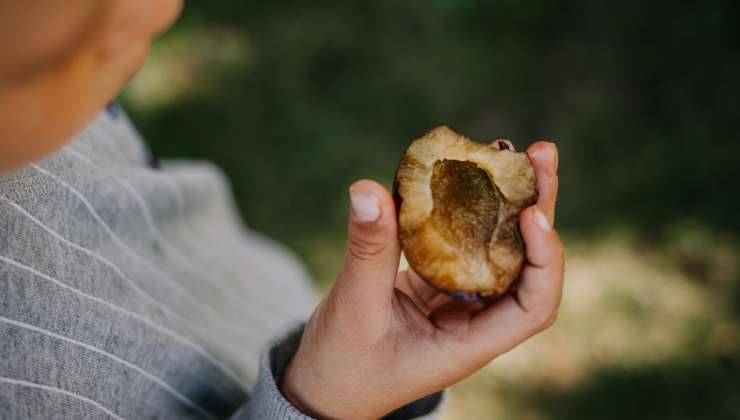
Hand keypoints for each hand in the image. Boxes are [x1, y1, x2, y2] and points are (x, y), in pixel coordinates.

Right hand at [281, 141, 563, 418]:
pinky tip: (459, 173)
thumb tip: (368, 188)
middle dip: (538, 207)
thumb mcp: (354, 307)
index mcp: (469, 343)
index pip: (532, 307)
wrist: (324, 385)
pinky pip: (458, 241)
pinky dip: (462, 207)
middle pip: (526, 264)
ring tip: (504, 149)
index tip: (531, 212)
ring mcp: (457, 300)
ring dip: (505, 200)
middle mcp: (474, 320)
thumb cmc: (343, 364)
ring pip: (496, 248)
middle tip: (539, 153)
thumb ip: (368, 250)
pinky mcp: (435, 281)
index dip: (544, 258)